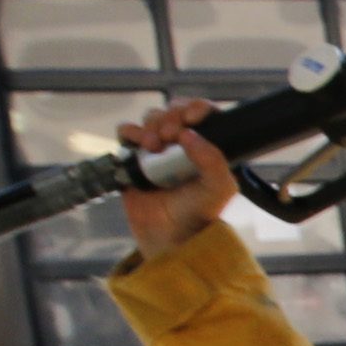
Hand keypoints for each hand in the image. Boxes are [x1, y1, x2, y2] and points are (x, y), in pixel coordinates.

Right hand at [115, 100, 234, 260]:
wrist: (169, 237)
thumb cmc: (198, 214)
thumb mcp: (219, 188)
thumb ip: (213, 160)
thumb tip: (189, 133)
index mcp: (208, 147)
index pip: (204, 114)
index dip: (196, 108)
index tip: (192, 118)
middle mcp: (182, 144)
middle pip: (174, 111)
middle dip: (171, 116)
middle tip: (171, 136)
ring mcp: (158, 150)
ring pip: (151, 118)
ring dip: (152, 124)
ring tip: (154, 146)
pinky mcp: (135, 158)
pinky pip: (127, 133)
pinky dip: (130, 131)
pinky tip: (139, 144)